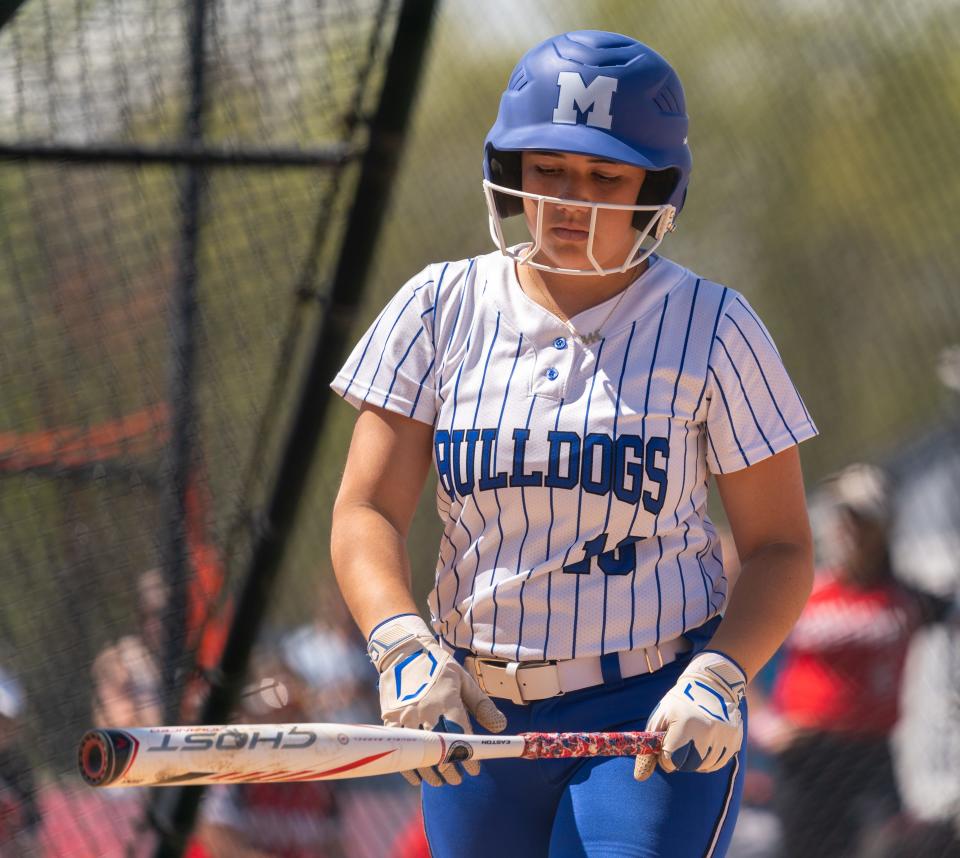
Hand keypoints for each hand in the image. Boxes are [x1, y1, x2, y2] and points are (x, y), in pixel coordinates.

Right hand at [367, 614, 506, 785]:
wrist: (403, 652)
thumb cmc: (438, 666)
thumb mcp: (464, 680)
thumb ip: (482, 705)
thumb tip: (501, 727)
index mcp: (447, 700)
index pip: (461, 736)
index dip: (469, 756)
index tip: (475, 769)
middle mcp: (426, 710)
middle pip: (440, 749)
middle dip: (450, 769)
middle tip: (458, 779)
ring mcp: (406, 716)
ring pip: (419, 753)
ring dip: (431, 772)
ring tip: (441, 781)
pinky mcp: (391, 719)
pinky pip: (401, 748)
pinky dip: (408, 766)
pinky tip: (418, 776)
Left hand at [644, 650, 745, 774]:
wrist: (711, 685)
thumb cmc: (679, 704)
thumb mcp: (659, 719)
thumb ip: (648, 749)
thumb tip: (639, 778)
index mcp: (685, 725)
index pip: (671, 759)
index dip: (665, 757)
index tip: (665, 748)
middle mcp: (707, 732)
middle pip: (688, 766)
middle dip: (680, 760)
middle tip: (679, 745)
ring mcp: (723, 737)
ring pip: (704, 767)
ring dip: (694, 760)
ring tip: (692, 741)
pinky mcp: (735, 740)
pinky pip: (718, 763)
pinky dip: (708, 759)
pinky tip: (704, 744)